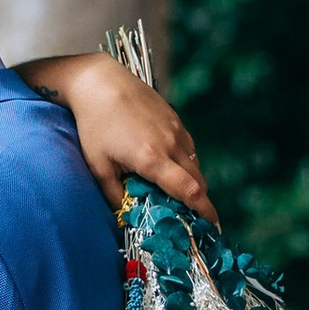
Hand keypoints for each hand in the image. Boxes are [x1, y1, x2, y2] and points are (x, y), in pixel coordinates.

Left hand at [28, 49, 219, 231]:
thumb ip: (115, 195)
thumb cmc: (95, 125)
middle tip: (190, 217)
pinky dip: (186, 163)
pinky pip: (189, 148)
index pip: (190, 191)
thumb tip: (125, 217)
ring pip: (194, 164)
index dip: (205, 212)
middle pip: (198, 181)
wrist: (100, 82)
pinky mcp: (175, 119)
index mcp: (153, 159)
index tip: (213, 227)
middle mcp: (171, 144)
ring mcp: (176, 130)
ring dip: (192, 182)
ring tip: (176, 193)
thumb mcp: (98, 166)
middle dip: (199, 201)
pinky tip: (168, 167)